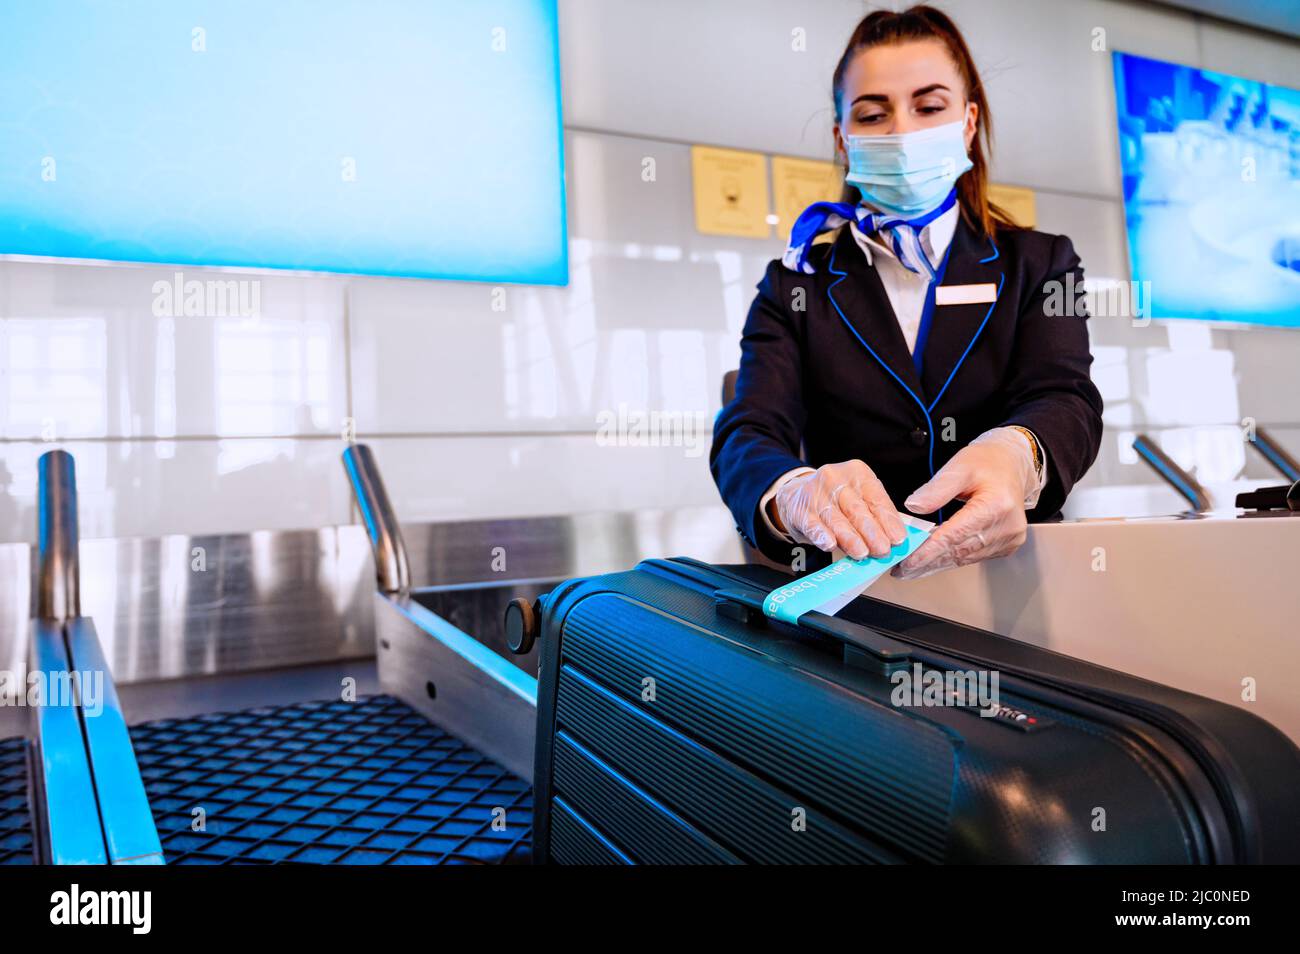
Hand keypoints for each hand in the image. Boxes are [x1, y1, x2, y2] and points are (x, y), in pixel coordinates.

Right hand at [772, 459, 907, 559]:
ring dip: (850, 538)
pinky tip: (830, 545)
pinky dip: (822, 536)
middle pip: (857, 509)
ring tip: (862, 553)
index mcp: (857, 473)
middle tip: (883, 550)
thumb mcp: (858, 496)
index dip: (888, 519)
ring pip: (836, 519)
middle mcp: (836, 479)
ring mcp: (815, 493)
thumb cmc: (836, 500)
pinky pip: (813, 525)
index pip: (876, 498)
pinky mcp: (800, 509)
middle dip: (872, 531)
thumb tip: (892, 540)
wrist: (795, 494)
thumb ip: (874, 515)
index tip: (898, 539)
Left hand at [893, 430, 1036, 579]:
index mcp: (996, 505)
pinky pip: (974, 557)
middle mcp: (1007, 526)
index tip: (908, 562)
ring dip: (938, 564)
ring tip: (913, 569)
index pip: (955, 535)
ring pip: (965, 558)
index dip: (929, 551)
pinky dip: (952, 559)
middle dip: (928, 562)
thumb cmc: (986, 462)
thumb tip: (914, 506)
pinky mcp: (1008, 544)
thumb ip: (936, 489)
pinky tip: (934, 561)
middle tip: (902, 570)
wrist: (1012, 464)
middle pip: (959, 551)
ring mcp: (1010, 538)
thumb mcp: (959, 466)